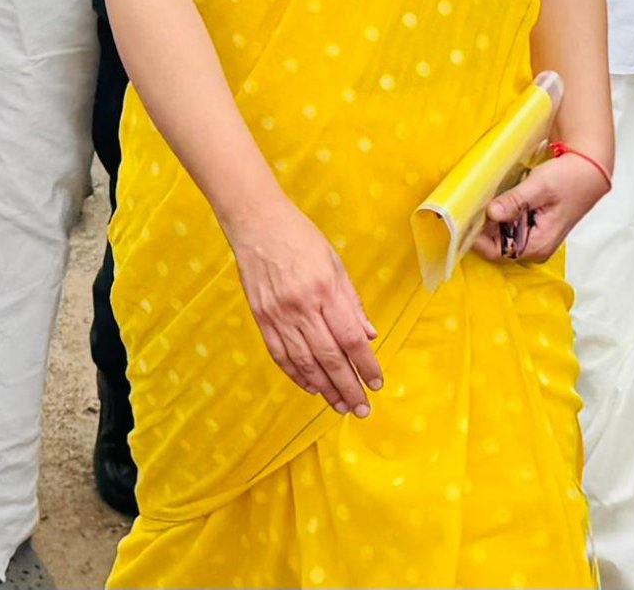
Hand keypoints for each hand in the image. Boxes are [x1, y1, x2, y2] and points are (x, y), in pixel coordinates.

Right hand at [223, 192, 381, 415]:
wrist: (256, 223)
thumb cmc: (300, 238)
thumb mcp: (335, 263)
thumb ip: (352, 302)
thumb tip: (369, 335)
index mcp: (325, 290)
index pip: (351, 338)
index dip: (366, 365)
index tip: (377, 383)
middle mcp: (301, 306)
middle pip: (329, 357)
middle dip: (348, 387)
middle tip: (362, 409)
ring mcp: (278, 315)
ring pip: (304, 362)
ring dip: (324, 388)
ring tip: (340, 406)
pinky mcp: (261, 318)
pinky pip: (280, 355)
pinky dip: (296, 375)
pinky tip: (311, 387)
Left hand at [482, 145, 609, 260]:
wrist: (588, 172)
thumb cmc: (569, 179)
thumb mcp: (539, 186)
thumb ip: (515, 201)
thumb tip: (492, 212)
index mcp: (539, 244)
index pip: (497, 252)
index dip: (478, 237)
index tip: (466, 218)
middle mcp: (536, 248)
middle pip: (497, 245)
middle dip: (483, 226)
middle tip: (472, 204)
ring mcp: (535, 239)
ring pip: (501, 236)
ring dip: (491, 220)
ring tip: (484, 199)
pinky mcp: (533, 229)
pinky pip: (509, 228)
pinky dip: (500, 216)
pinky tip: (497, 201)